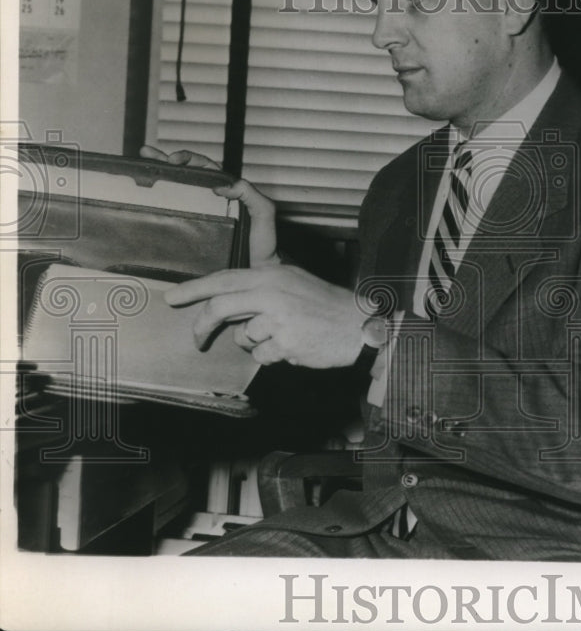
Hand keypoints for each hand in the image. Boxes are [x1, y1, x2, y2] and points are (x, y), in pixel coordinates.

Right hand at [139, 145, 277, 265]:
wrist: (256, 270)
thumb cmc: (263, 244)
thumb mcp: (263, 213)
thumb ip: (250, 194)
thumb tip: (224, 185)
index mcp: (227, 191)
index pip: (205, 167)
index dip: (189, 158)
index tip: (174, 159)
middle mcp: (211, 200)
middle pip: (185, 173)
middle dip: (165, 160)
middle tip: (148, 154)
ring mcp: (199, 214)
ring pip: (176, 189)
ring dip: (159, 173)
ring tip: (142, 161)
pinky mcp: (191, 231)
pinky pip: (173, 213)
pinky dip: (157, 202)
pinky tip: (144, 196)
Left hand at [164, 264, 365, 368]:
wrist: (358, 324)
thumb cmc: (325, 305)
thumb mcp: (292, 281)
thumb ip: (260, 289)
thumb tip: (227, 308)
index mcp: (272, 274)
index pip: (224, 279)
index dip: (195, 288)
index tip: (173, 297)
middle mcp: (272, 291)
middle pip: (220, 307)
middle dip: (201, 326)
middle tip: (197, 339)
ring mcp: (278, 317)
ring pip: (243, 337)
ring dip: (255, 343)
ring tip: (281, 337)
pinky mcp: (285, 341)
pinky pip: (261, 356)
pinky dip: (272, 356)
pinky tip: (292, 347)